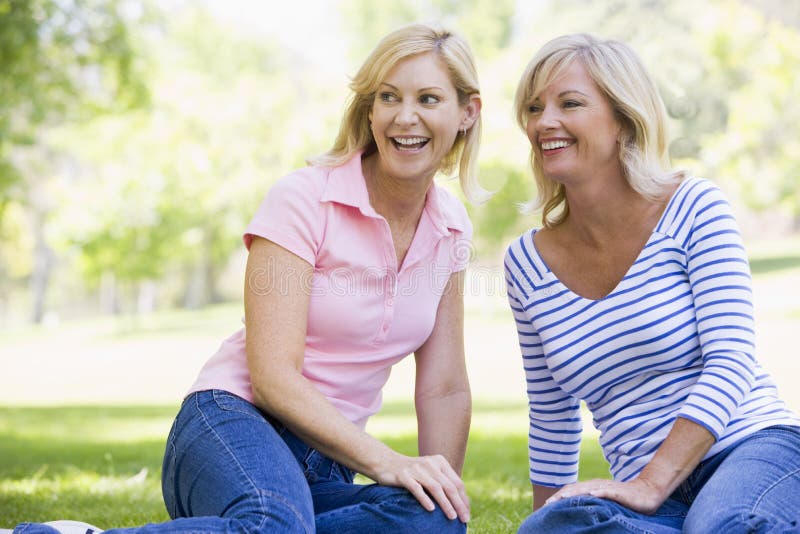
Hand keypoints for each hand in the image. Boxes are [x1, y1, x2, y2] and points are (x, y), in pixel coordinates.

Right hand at [374, 453, 469, 522]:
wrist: (386, 462)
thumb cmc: (412, 472)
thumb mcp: (430, 472)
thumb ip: (443, 481)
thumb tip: (461, 503)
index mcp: (440, 462)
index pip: (457, 482)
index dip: (464, 499)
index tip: (467, 513)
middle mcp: (430, 463)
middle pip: (448, 486)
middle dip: (458, 503)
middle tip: (464, 519)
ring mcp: (416, 469)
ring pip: (435, 488)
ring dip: (445, 504)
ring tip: (452, 517)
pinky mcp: (403, 475)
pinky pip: (416, 488)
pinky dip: (425, 499)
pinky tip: (431, 509)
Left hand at [545, 477, 664, 514]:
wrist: (647, 492)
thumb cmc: (625, 499)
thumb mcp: (605, 502)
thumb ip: (593, 505)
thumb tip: (578, 513)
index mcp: (592, 487)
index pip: (572, 490)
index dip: (559, 496)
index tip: (546, 505)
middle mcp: (597, 485)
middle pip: (575, 489)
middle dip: (561, 496)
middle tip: (547, 504)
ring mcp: (607, 487)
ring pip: (587, 489)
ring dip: (574, 493)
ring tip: (562, 498)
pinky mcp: (619, 492)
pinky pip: (607, 491)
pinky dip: (598, 493)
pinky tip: (592, 495)